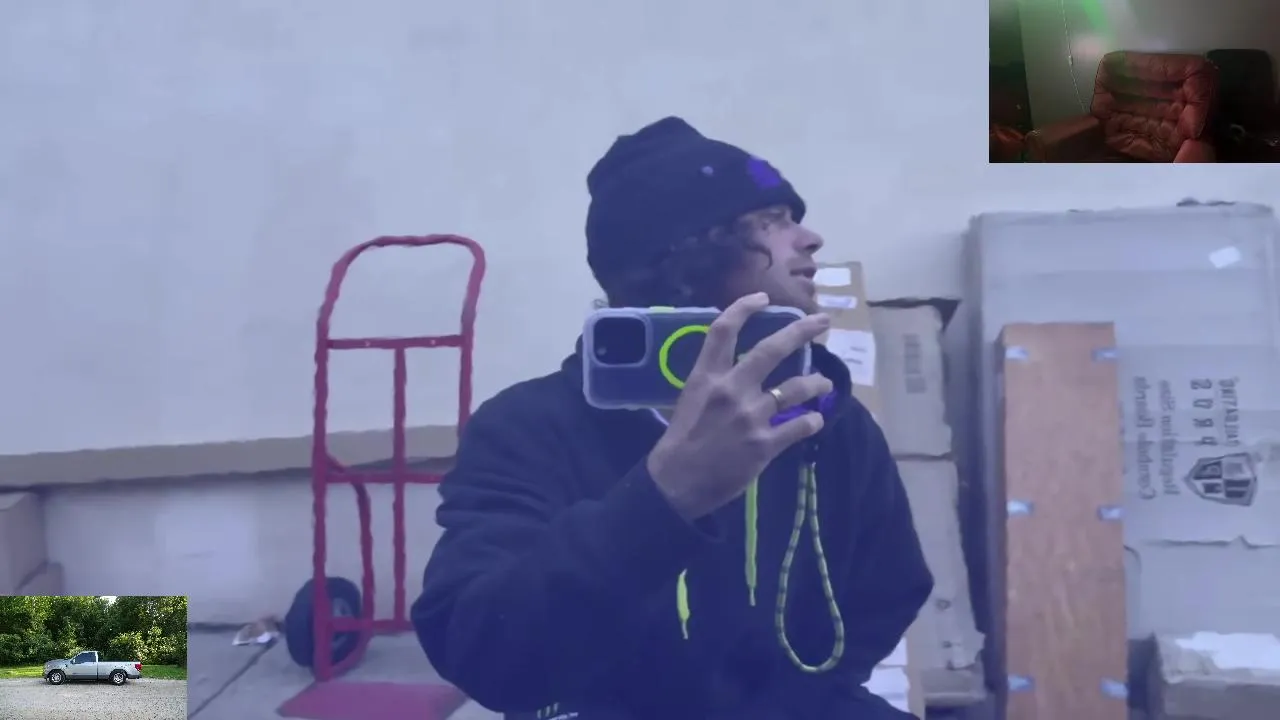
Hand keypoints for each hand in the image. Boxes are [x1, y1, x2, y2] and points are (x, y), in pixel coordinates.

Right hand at [647, 293, 833, 519]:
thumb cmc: (679, 441)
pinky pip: (799, 427)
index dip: (744, 308)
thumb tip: (736, 368)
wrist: (676, 483)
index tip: (763, 298)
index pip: (723, 330)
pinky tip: (815, 421)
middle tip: (823, 322)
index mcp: (707, 377)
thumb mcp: (689, 400)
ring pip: (796, 388)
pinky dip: (812, 421)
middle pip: (771, 350)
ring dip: (816, 382)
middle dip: (801, 332)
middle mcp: (731, 389)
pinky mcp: (765, 444)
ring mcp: (751, 416)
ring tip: (824, 383)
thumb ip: (714, 381)